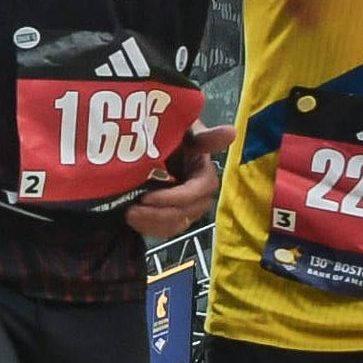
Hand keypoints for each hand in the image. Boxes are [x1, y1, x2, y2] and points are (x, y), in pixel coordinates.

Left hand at [127, 123, 232, 241]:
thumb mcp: (184, 131)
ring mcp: (186, 209)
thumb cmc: (170, 135)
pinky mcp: (173, 217)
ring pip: (176, 225)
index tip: (147, 197)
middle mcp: (199, 195)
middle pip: (186, 212)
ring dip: (152, 223)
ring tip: (129, 215)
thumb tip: (232, 132)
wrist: (148, 146)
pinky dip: (149, 228)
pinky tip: (132, 219)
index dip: (175, 198)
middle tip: (132, 209)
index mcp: (204, 174)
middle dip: (160, 214)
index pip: (197, 192)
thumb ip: (205, 137)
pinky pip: (166, 230)